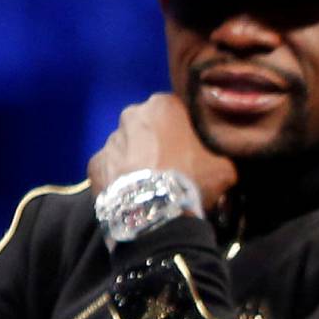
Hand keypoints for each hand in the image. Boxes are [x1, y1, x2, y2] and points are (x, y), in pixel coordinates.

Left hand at [88, 93, 237, 211]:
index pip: (175, 111)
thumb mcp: (224, 166)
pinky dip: (117, 178)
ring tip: (149, 186)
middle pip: (146, 127)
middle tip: (169, 168)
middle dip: (155, 143)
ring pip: (126, 148)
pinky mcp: (94, 164)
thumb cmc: (191, 181)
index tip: (191, 151)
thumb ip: (221, 154)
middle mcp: (131, 114)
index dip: (184, 132)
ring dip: (135, 161)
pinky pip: (109, 169)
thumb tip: (224, 160)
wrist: (155, 213)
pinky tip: (131, 195)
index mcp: (163, 105)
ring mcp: (109, 139)